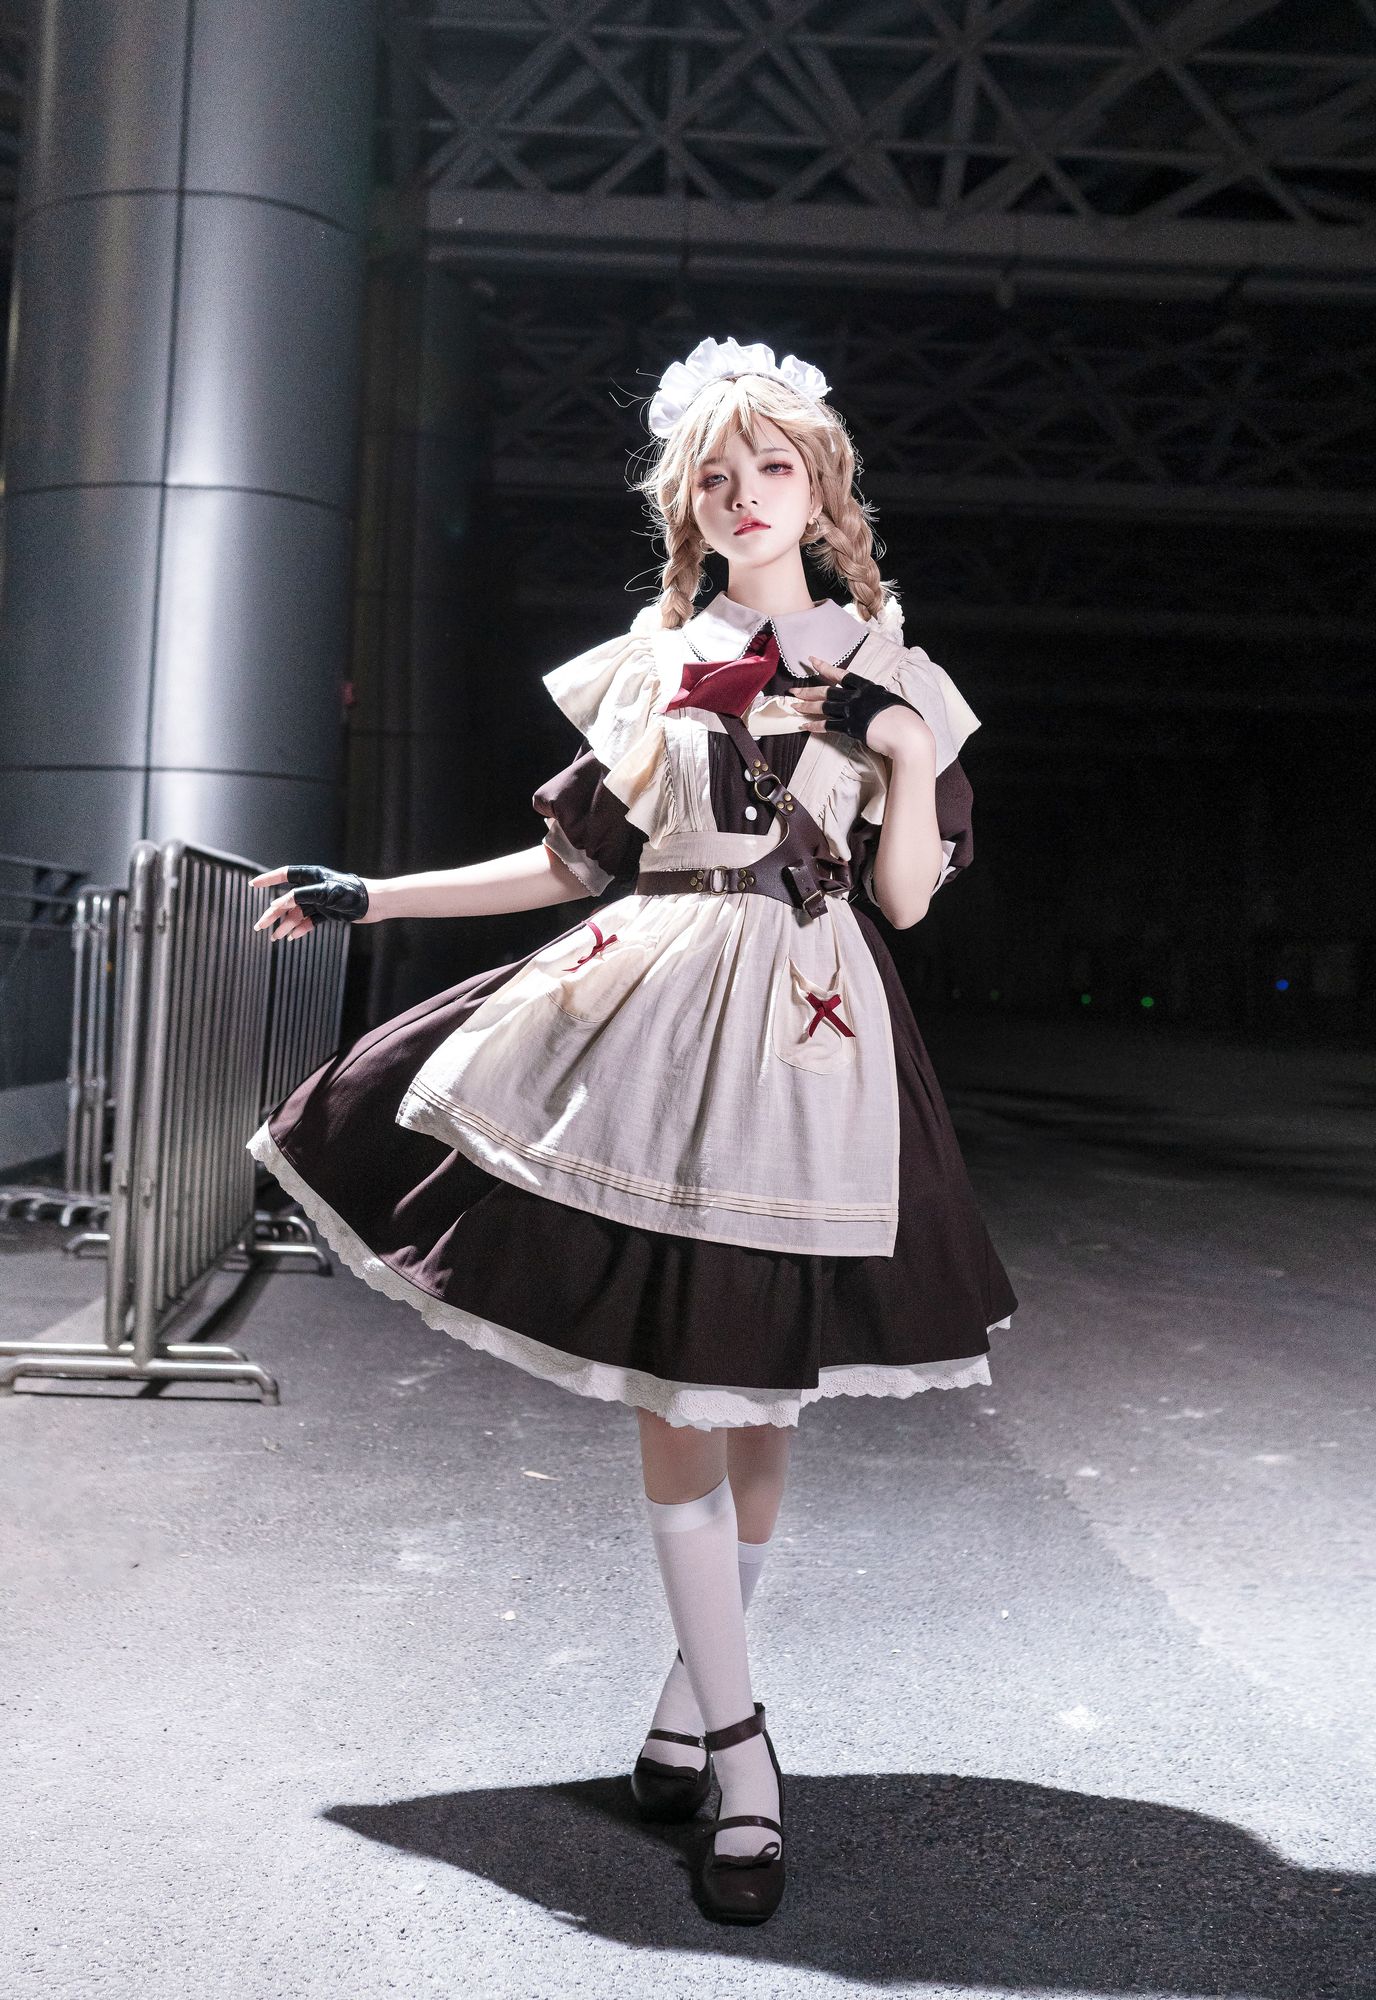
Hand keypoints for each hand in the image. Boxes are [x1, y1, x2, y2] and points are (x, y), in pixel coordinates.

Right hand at [251, 864, 370, 941]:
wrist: (374, 904)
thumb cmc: (350, 893)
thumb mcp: (322, 893)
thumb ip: (298, 897)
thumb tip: (277, 904)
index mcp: (311, 875)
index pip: (284, 875)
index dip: (267, 880)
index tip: (252, 885)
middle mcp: (314, 887)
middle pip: (287, 900)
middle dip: (273, 914)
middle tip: (259, 926)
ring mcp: (320, 900)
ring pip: (297, 913)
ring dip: (286, 925)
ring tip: (275, 937)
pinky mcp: (328, 912)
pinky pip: (309, 921)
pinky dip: (301, 928)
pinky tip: (292, 937)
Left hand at [785, 658, 930, 759]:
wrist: (907, 734)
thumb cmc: (905, 719)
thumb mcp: (892, 701)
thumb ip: (879, 699)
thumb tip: (878, 701)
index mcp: (868, 687)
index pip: (842, 674)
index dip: (825, 668)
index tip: (812, 661)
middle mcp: (857, 696)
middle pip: (827, 691)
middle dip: (808, 690)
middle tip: (792, 691)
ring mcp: (853, 711)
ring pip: (824, 707)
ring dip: (807, 706)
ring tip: (794, 707)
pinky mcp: (850, 728)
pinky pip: (828, 726)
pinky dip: (815, 726)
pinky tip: (805, 726)